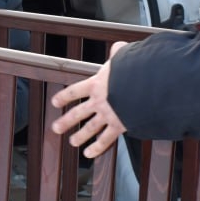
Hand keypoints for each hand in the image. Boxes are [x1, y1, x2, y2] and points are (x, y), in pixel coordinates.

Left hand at [51, 41, 128, 158]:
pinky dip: (97, 147)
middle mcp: (99, 101)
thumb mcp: (124, 57)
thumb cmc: (134, 69)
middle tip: (56, 128)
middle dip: (66, 121)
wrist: (143, 86)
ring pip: (90, 128)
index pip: (75, 91)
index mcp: (97, 84)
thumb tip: (119, 47)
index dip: (64, 97)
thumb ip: (119, 53)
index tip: (56, 102)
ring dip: (80, 136)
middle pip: (78, 113)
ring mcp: (108, 115)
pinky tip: (89, 153)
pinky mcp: (119, 125)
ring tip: (72, 141)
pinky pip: (106, 139)